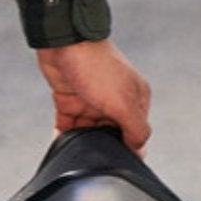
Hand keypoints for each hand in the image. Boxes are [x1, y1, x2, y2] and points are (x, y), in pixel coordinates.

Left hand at [35, 38, 151, 152]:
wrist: (64, 42)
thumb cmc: (97, 65)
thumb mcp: (124, 102)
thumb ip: (136, 129)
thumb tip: (139, 151)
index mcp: (134, 98)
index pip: (136, 132)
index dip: (128, 147)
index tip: (117, 158)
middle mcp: (114, 100)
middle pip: (111, 134)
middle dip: (102, 146)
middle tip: (94, 156)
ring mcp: (90, 101)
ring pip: (88, 132)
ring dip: (81, 142)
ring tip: (76, 151)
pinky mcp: (69, 100)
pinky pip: (67, 125)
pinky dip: (63, 136)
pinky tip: (61, 145)